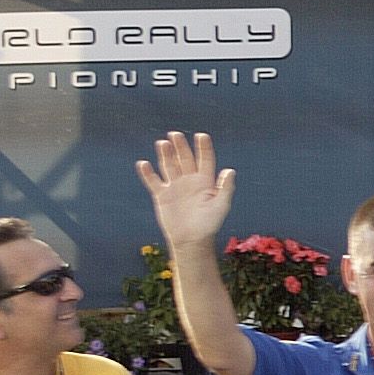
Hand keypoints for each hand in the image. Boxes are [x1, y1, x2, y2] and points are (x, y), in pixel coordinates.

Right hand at [133, 131, 234, 253]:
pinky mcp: (162, 195)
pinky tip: (143, 163)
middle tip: (175, 134)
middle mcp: (189, 180)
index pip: (205, 160)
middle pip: (185, 159)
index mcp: (205, 181)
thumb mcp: (221, 205)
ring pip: (169, 165)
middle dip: (180, 146)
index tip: (201, 136)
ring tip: (162, 143)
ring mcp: (175, 186)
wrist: (191, 240)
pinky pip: (153, 181)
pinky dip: (148, 173)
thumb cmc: (209, 224)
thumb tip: (230, 170)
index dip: (204, 147)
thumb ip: (225, 188)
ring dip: (166, 154)